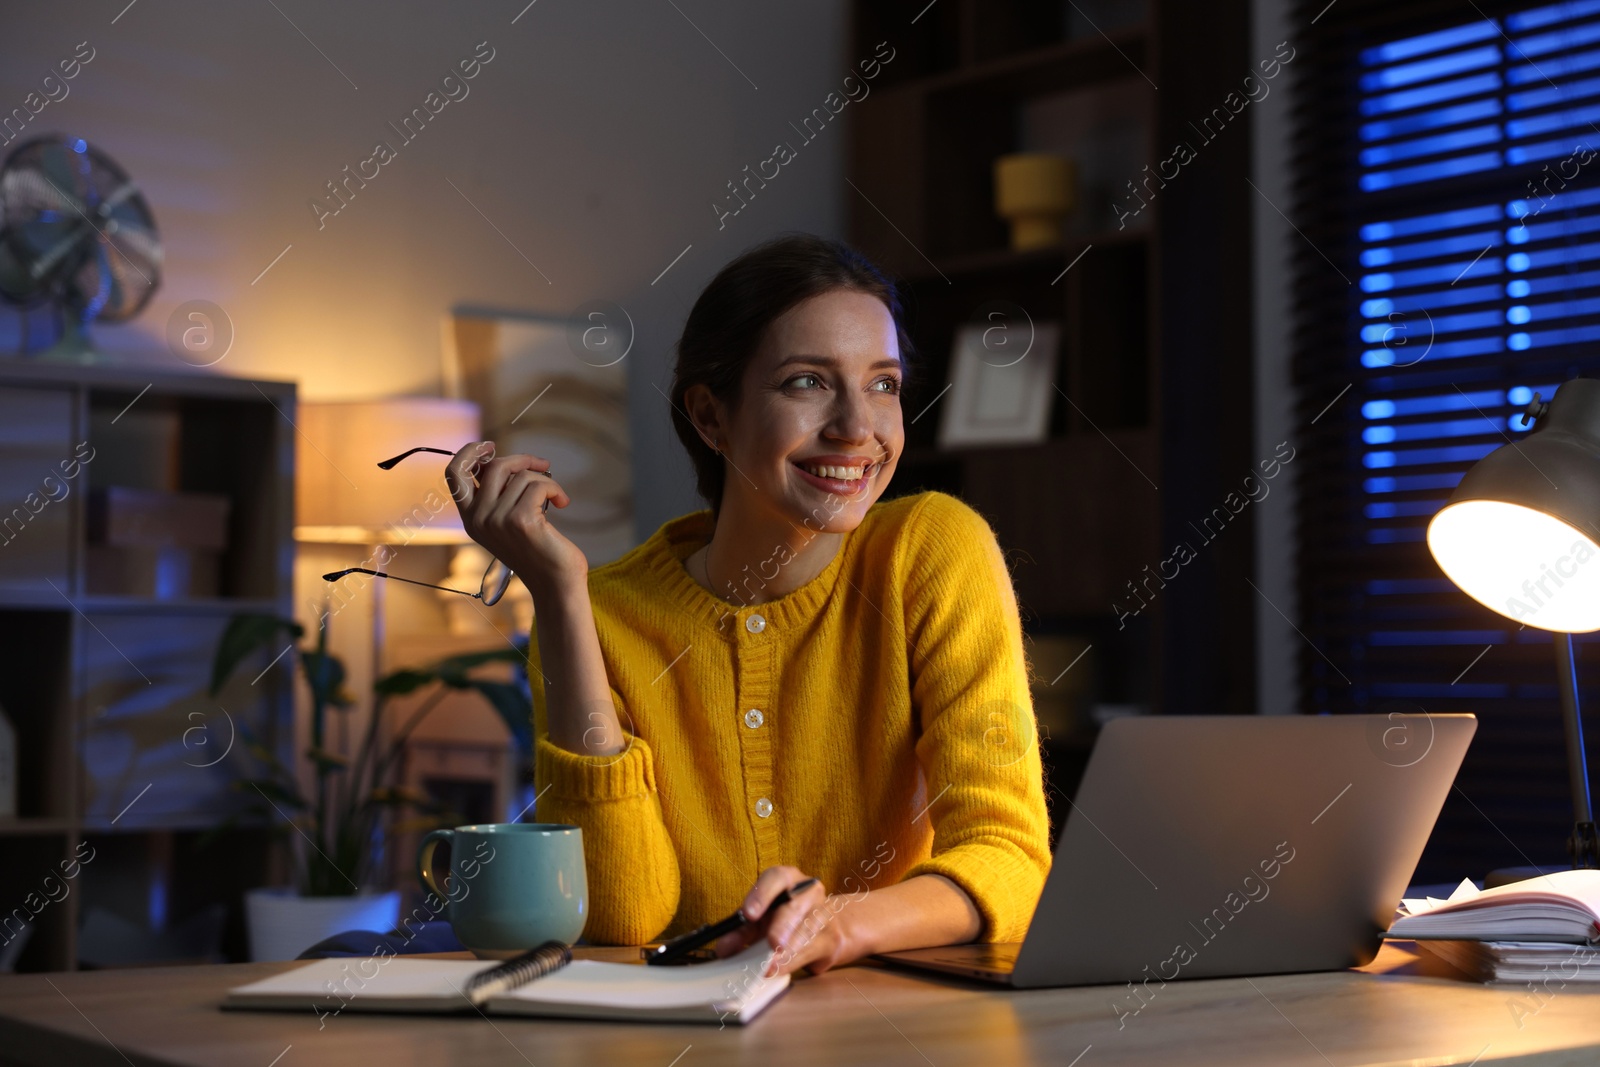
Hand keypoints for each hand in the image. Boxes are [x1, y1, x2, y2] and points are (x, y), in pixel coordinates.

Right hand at [445, 442, 585, 594]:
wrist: (556, 583)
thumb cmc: (537, 549)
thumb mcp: (507, 521)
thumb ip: (498, 494)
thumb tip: (503, 460)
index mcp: (470, 518)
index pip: (454, 474)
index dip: (469, 452)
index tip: (490, 445)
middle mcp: (478, 520)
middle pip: (494, 466)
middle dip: (523, 460)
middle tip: (543, 465)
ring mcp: (497, 520)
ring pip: (522, 476)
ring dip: (545, 481)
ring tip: (555, 497)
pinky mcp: (520, 521)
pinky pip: (539, 485)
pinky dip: (555, 489)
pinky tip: (562, 502)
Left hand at [715, 866, 857, 977]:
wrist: (825, 927)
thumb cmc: (786, 918)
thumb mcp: (761, 920)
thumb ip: (742, 931)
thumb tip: (723, 948)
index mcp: (788, 879)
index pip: (776, 877)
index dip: (761, 894)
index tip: (748, 914)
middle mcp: (808, 891)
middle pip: (795, 906)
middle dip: (782, 926)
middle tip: (772, 943)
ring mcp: (823, 913)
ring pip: (805, 932)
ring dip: (787, 951)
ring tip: (769, 966)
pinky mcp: (831, 938)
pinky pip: (811, 950)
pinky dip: (792, 962)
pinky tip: (779, 969)